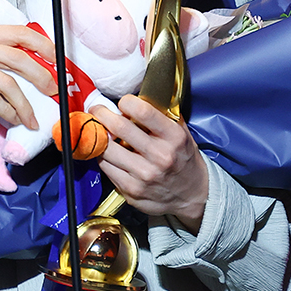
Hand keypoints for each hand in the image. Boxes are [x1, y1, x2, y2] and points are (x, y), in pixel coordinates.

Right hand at [0, 24, 58, 149]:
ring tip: (32, 118)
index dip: (43, 44)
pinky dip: (7, 112)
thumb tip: (34, 65)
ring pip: (7, 83)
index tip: (58, 60)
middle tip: (53, 91)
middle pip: (18, 57)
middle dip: (42, 76)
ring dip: (25, 104)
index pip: (19, 31)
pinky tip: (13, 119)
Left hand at [91, 95, 207, 233]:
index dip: (126, 102)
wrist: (193, 194)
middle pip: (119, 127)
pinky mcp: (131, 191)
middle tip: (97, 110)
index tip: (123, 103)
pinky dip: (102, 155)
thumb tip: (137, 96)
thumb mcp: (182, 132)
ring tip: (98, 129)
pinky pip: (105, 167)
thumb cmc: (183, 157)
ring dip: (98, 135)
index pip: (143, 111)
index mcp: (174, 137)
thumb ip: (162, 113)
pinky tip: (106, 150)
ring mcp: (144, 176)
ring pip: (107, 148)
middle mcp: (160, 156)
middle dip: (102, 114)